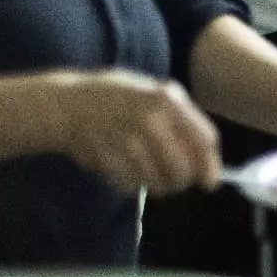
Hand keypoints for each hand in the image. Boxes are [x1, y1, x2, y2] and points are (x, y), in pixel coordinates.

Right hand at [46, 70, 220, 194]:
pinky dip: (134, 185)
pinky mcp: (106, 160)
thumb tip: (207, 154)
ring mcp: (125, 142)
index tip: (209, 181)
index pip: (203, 140)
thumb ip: (182, 117)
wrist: (65, 103)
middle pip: (182, 169)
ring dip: (158, 184)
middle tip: (176, 179)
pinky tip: (128, 170)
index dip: (210, 165)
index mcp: (166, 99)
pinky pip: (132, 186)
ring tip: (149, 171)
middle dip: (183, 180)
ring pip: (158, 182)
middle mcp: (149, 120)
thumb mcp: (154, 91)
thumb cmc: (118, 95)